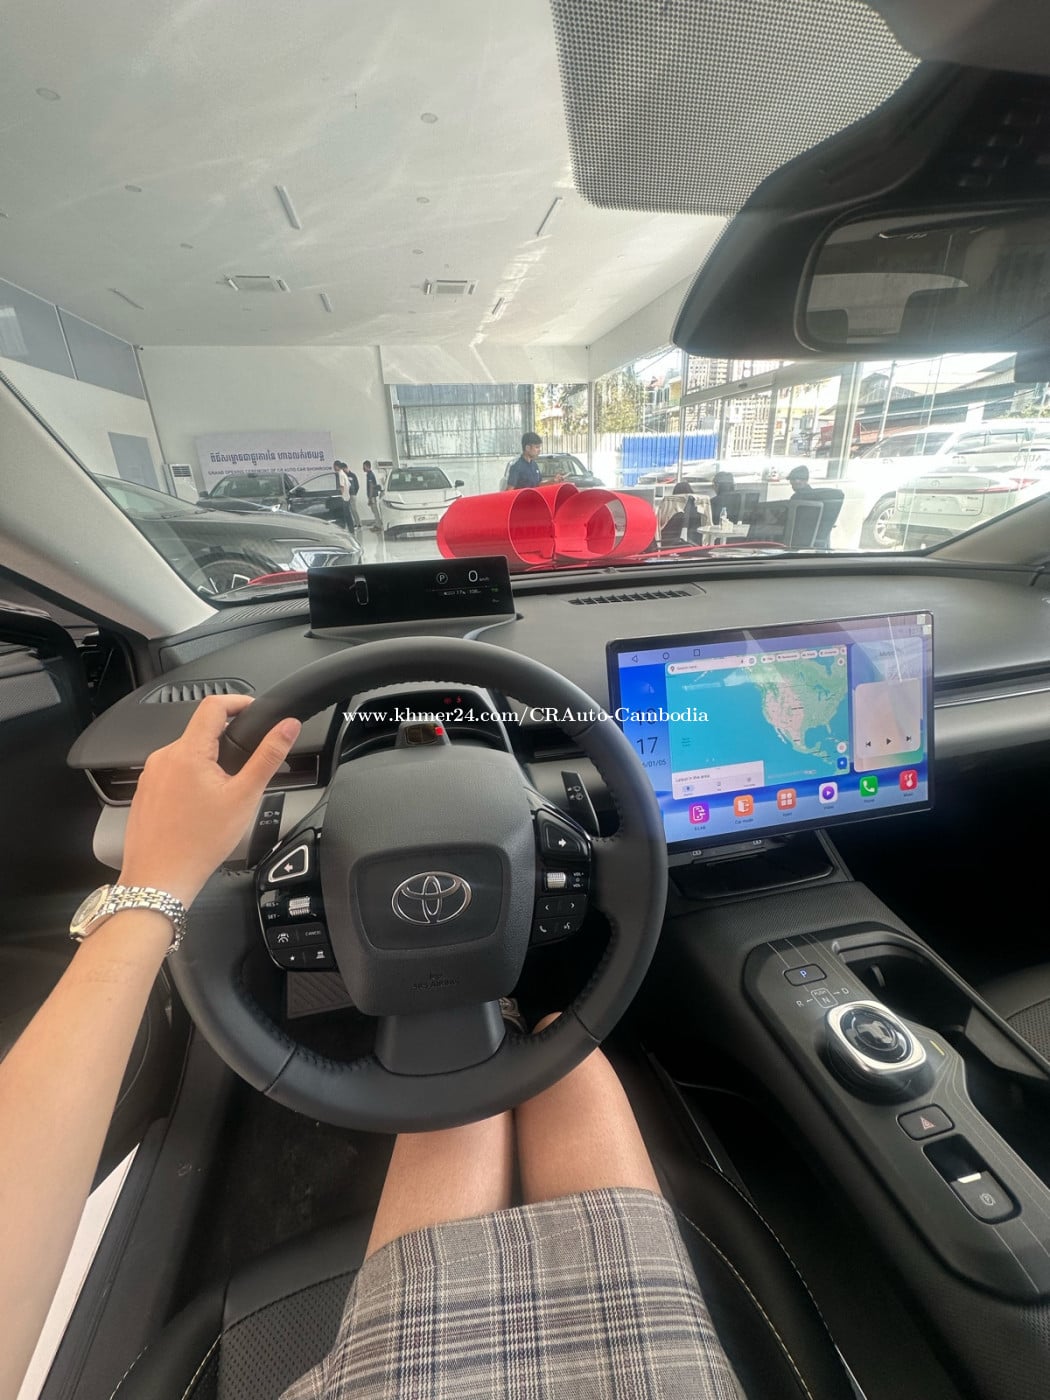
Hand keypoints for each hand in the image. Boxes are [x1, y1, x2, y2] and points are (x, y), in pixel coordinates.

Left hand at [118, 696, 300, 906]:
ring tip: (222, 797)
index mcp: (188, 752)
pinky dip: (190, 782)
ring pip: (186, 755)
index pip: (213, 705)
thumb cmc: (198, 843)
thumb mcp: (245, 797)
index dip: (238, 702)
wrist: (160, 879)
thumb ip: (268, 756)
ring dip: (208, 764)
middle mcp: (163, 758)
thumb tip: (287, 726)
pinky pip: (172, 774)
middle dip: (225, 743)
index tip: (253, 710)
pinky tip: (200, 810)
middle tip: (244, 771)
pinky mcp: (145, 792)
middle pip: (200, 732)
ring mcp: (150, 775)